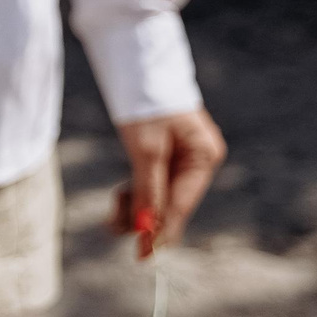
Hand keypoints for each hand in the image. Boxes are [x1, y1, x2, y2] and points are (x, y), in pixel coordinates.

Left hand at [111, 106, 226, 259]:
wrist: (132, 60)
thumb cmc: (143, 102)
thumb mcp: (145, 150)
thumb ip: (148, 190)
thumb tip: (146, 231)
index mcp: (204, 156)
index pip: (181, 203)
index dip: (161, 230)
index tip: (144, 256)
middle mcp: (199, 158)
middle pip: (172, 202)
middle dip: (144, 215)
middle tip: (112, 225)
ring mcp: (183, 155)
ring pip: (159, 193)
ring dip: (136, 203)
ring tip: (114, 203)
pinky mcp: (165, 151)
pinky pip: (153, 180)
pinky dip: (136, 189)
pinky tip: (121, 194)